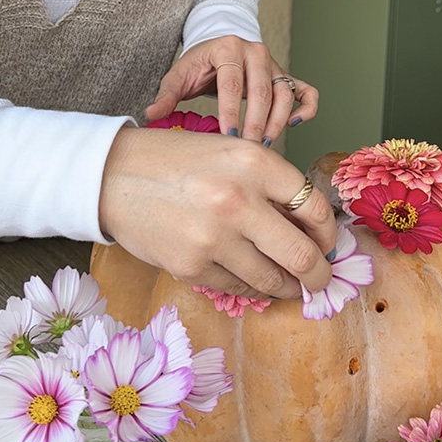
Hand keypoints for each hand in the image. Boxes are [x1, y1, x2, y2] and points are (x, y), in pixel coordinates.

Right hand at [98, 127, 335, 298]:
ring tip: (292, 286)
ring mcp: (213, 238)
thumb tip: (310, 228)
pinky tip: (254, 280)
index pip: (313, 208)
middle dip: (319, 274)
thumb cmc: (178, 161)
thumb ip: (270, 185)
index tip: (327, 244)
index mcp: (254, 162)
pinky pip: (237, 286)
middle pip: (302, 254)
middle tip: (321, 279)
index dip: (328, 234)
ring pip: (272, 279)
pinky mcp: (191, 267)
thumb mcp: (232, 153)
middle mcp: (238, 199)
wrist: (114, 176)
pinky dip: (252, 287)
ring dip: (289, 288)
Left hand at [145, 36, 317, 144]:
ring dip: (278, 122)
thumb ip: (167, 94)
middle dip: (256, 124)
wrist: (219, 45)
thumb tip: (151, 114)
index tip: (228, 138)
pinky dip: (306, 108)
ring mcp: (274, 64)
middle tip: (248, 150)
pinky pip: (306, 91)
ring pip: (285, 94)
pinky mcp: (286, 75)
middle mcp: (256, 52)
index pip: (233, 84)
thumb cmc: (199, 63)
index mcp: (228, 49)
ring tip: (264, 146)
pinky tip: (292, 125)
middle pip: (263, 91)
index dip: (232, 113)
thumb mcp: (179, 74)